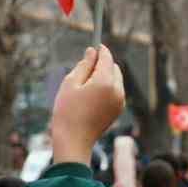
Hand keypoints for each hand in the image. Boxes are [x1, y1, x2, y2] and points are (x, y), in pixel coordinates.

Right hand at [51, 47, 124, 164]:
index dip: (100, 50)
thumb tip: (92, 51)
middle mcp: (117, 91)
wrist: (73, 141)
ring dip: (105, 77)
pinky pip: (116, 92)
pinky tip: (91, 97)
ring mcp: (120, 102)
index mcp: (106, 82)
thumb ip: (84, 65)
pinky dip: (107, 89)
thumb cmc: (68, 111)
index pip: (107, 58)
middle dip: (102, 65)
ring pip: (116, 80)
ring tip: (85, 88)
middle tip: (84, 71)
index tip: (94, 45)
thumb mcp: (71, 83)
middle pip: (114, 68)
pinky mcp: (118, 110)